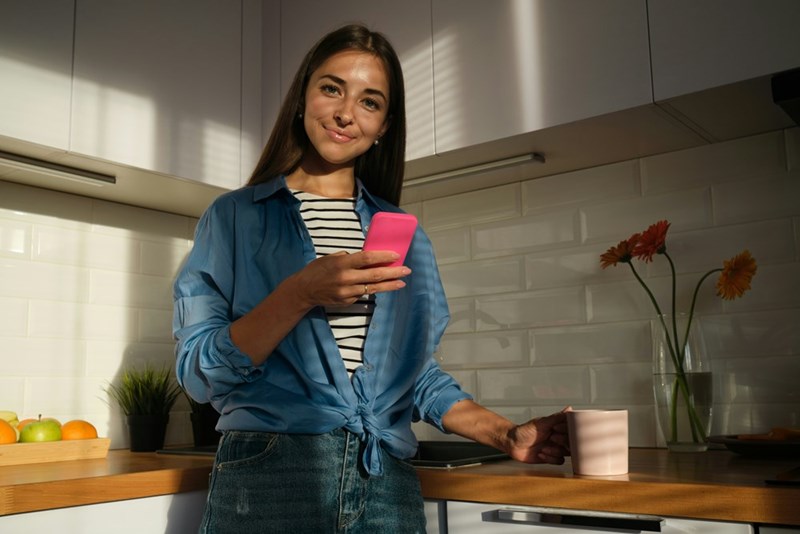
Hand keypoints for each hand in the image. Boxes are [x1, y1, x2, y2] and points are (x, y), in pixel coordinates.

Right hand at [292, 250, 410, 307]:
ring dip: (389, 285)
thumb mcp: (331, 258)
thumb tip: (368, 257)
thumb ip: (349, 258)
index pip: (367, 258)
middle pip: (375, 275)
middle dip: (393, 272)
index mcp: (342, 263)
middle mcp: (346, 278)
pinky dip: (373, 290)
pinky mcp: (347, 301)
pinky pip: (363, 294)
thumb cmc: (317, 270)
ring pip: (373, 288)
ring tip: (401, 282)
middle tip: (406, 270)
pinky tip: (382, 287)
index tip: (396, 254)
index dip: (383, 256)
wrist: (304, 290)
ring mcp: (347, 292)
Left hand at [505, 407, 570, 464]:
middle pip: (572, 442)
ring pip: (566, 453)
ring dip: (556, 451)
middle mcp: (558, 437)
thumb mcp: (540, 423)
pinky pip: (559, 461)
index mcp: (557, 427)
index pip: (571, 429)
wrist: (512, 443)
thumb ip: (556, 418)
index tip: (556, 429)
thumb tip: (570, 409)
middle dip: (563, 442)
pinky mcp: (551, 457)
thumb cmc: (523, 430)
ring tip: (544, 448)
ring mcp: (555, 448)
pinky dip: (551, 459)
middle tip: (552, 438)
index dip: (567, 430)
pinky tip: (540, 454)